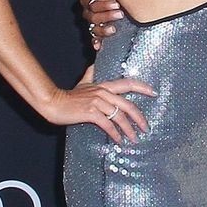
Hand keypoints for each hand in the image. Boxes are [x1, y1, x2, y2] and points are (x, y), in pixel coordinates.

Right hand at [40, 76, 155, 142]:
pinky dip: (116, 134)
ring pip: (119, 116)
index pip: (127, 83)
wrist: (52, 103)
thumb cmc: (68, 96)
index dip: (142, 87)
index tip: (154, 93)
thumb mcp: (82, 83)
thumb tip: (94, 65)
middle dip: (139, 117)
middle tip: (146, 128)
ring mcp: (97, 102)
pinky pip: (108, 124)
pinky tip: (120, 141)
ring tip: (135, 139)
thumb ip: (90, 75)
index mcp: (103, 86)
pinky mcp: (91, 113)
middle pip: (127, 104)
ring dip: (129, 129)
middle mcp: (102, 92)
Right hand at [69, 0, 125, 50]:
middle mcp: (93, 12)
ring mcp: (97, 23)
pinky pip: (95, 38)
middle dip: (106, 15)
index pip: (88, 3)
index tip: (114, 3)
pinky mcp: (102, 32)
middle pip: (92, 17)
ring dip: (103, 29)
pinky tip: (98, 45)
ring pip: (94, 28)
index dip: (101, 4)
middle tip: (119, 13)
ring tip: (114, 28)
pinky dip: (96, 42)